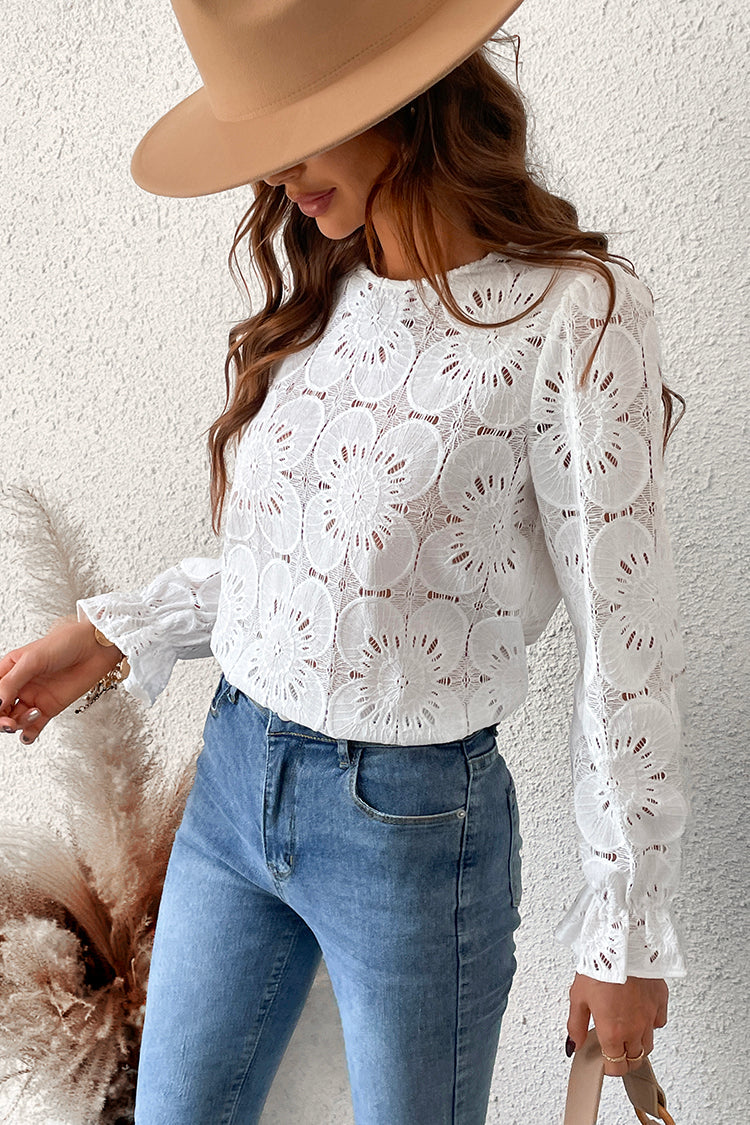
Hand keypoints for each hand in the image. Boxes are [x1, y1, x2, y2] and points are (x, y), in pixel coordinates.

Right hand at [0, 616, 123, 743]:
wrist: (95, 648)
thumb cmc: (65, 643)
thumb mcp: (33, 659)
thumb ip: (12, 681)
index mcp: (9, 670)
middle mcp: (19, 686)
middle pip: (0, 710)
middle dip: (0, 720)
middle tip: (9, 723)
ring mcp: (34, 698)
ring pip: (14, 720)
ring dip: (17, 724)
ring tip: (33, 713)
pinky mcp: (49, 708)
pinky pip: (33, 728)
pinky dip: (28, 735)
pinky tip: (30, 734)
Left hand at [567, 972, 668, 1075]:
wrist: (621, 944)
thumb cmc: (600, 966)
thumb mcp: (577, 996)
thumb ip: (576, 1025)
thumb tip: (574, 1043)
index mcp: (612, 1031)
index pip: (616, 1067)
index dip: (609, 1067)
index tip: (604, 1061)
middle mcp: (634, 1028)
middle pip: (634, 1059)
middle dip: (624, 1059)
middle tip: (614, 1050)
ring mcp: (649, 1016)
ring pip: (649, 1045)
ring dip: (638, 1045)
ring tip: (626, 1033)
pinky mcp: (661, 1002)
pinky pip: (659, 1022)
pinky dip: (651, 1024)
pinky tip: (640, 1013)